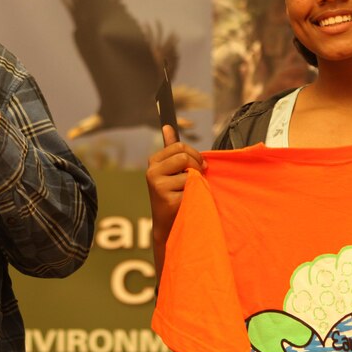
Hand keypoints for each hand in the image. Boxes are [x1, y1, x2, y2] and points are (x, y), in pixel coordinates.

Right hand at [146, 126, 204, 269]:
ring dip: (196, 182)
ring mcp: (158, 186)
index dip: (194, 155)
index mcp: (153, 161)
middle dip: (196, 166)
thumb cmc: (172, 194)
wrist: (168, 225)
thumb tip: (167, 126)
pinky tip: (187, 201)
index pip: (179, 146)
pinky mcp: (167, 199)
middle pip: (184, 156)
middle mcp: (152, 172)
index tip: (199, 165)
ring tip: (189, 191)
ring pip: (189, 173)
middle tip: (198, 178)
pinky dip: (195, 194)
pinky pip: (192, 188)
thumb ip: (171, 148)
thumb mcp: (170, 169)